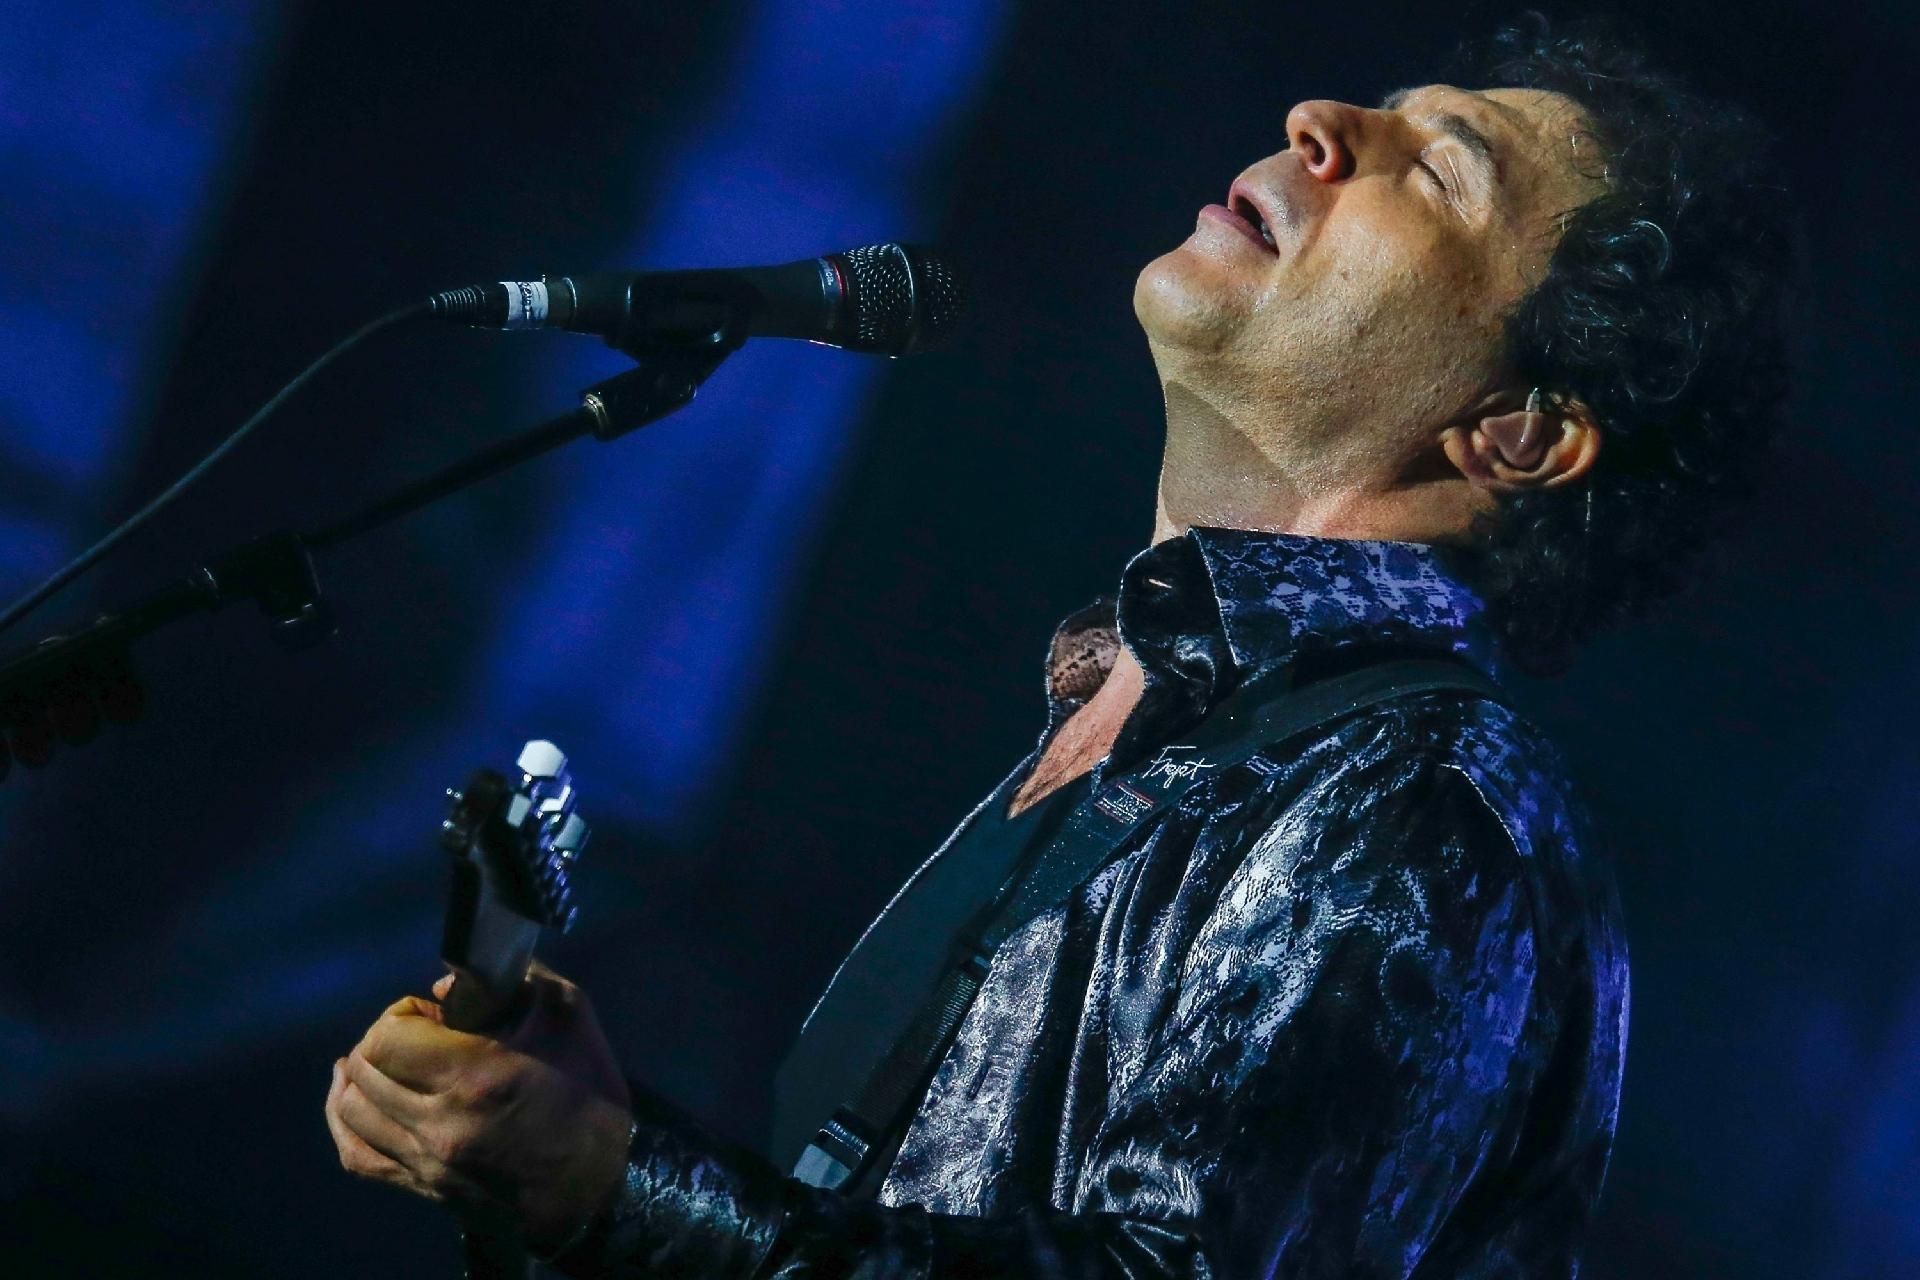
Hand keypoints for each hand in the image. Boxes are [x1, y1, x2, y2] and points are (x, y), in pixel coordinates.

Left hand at [324, 964, 633, 1246]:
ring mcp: (427, 1161)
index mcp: (475, 1076)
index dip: (402, 1013)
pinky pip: (356, 1156)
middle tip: (417, 1034)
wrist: (597, 1182)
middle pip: (365, 1069)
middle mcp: (440, 1122)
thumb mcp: (568, 1014)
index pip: (387, 1037)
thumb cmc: (587, 1092)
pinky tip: (351, 1099)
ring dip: (358, 1076)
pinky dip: (344, 1122)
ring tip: (377, 1059)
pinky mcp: (423, 1186)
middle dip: (382, 1039)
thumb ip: (514, 980)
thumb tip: (443, 990)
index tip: (434, 1014)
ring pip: (351, 1110)